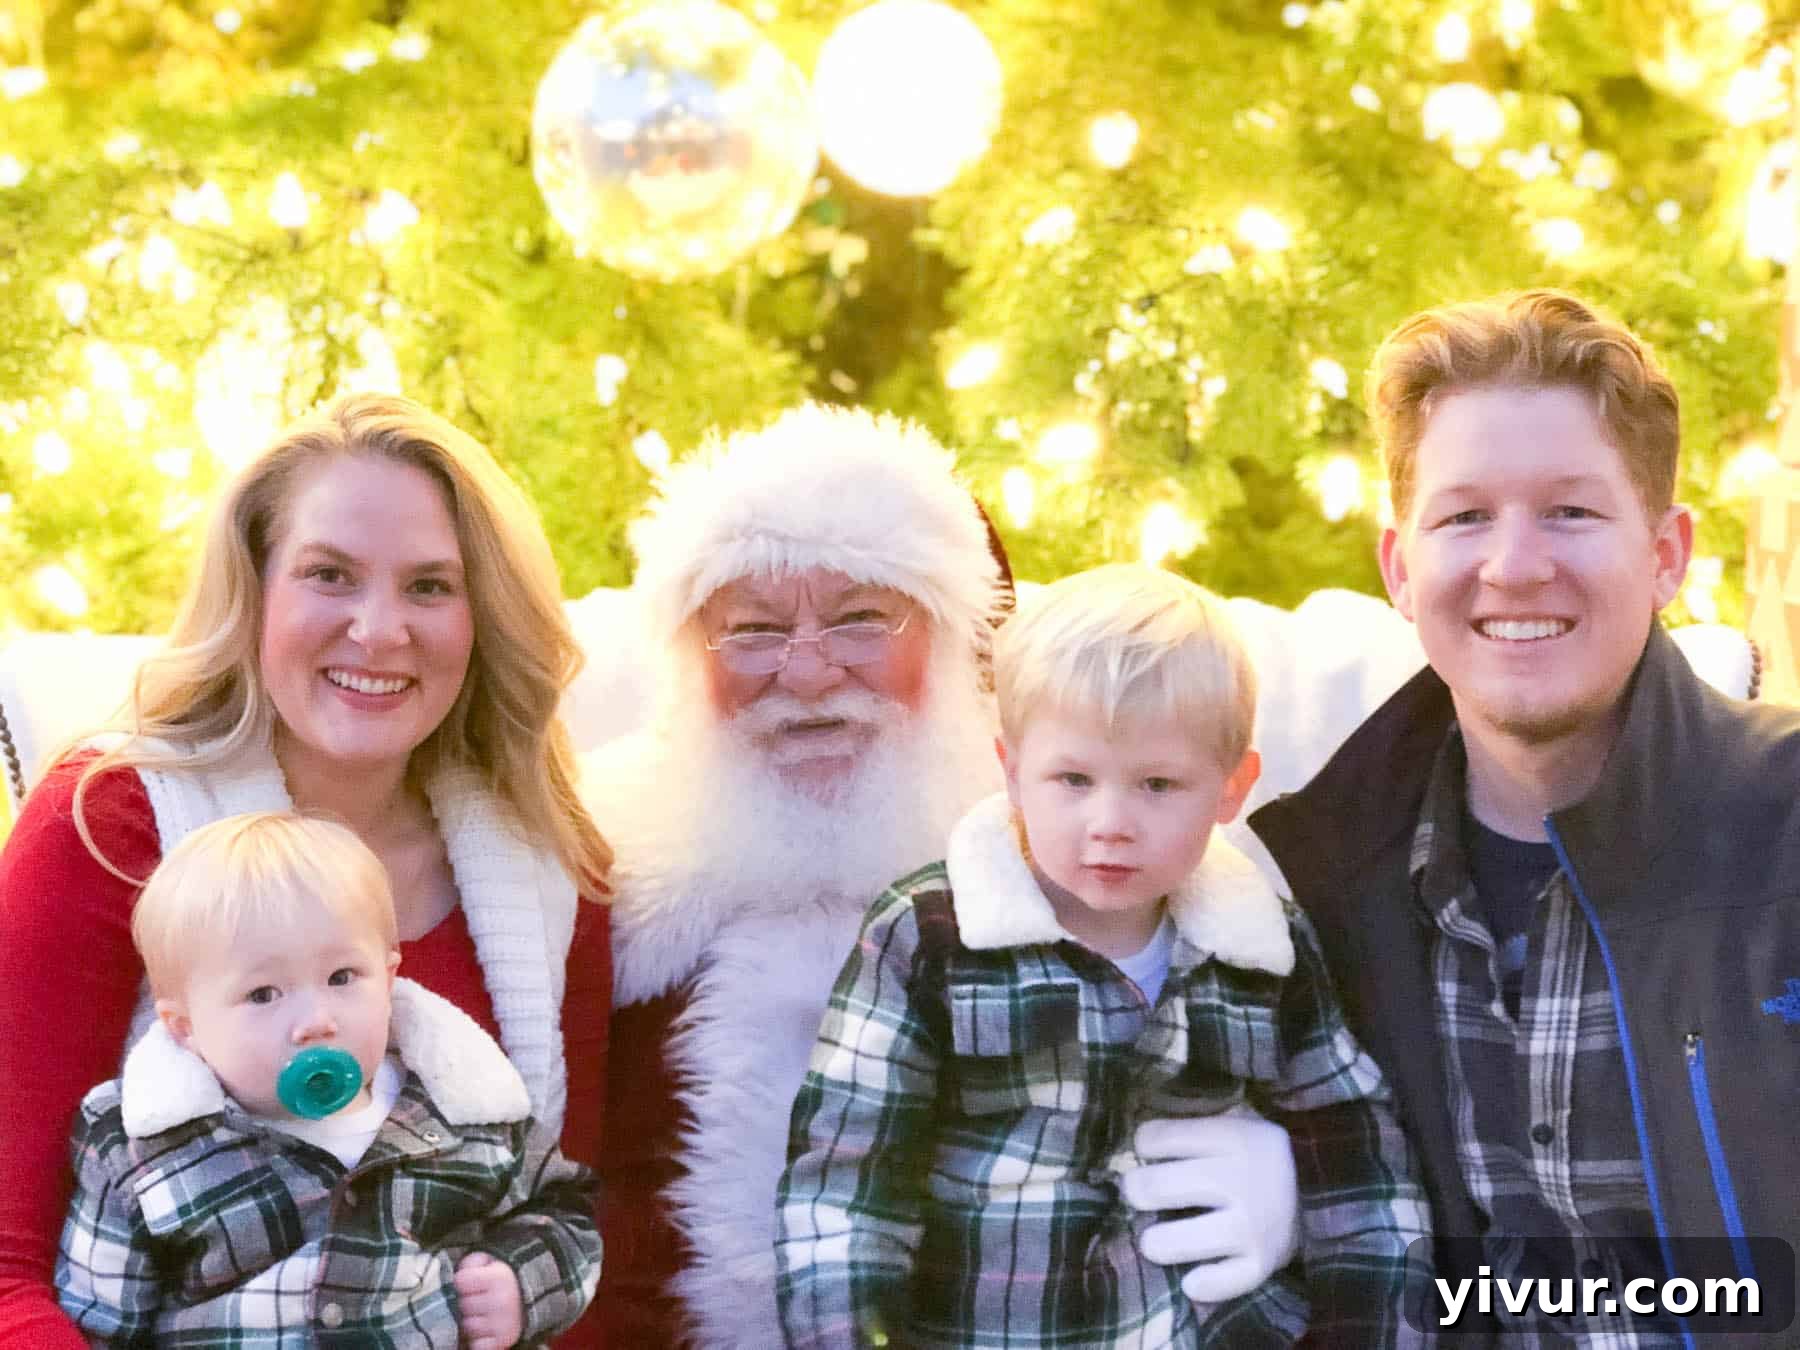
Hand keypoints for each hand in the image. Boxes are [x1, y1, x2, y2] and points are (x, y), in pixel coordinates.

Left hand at [455, 1250, 522, 1349]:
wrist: (528, 1299)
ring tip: (482, 1313)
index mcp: (500, 1278)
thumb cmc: (500, 1280)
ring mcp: (504, 1323)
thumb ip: (471, 1264)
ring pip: (467, 1326)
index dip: (463, 1281)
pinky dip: (478, 1341)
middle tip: (478, 1298)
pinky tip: (485, 1330)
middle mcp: (503, 1300)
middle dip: (466, 1302)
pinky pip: (478, 1345)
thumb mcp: (488, 1263)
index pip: (461, 1281)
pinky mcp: (504, 1340)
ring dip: (471, 1321)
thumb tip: (457, 1277)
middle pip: (463, 1305)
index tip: (471, 1282)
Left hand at [1118, 1107, 1301, 1303]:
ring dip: (1155, 1241)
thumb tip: (1137, 1145)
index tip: (1150, 1153)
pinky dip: (1199, 1283)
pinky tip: (1193, 1273)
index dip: (1144, 1146)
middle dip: (1137, 1191)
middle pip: (1154, 1187)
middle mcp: (1241, 1181)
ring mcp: (1251, 1227)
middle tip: (1143, 1195)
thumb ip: (1192, 1132)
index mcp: (1233, 1138)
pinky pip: (1213, 1284)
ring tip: (1158, 1239)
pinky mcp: (1260, 1265)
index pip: (1155, 1139)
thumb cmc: (1263, 1158)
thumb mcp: (1235, 1126)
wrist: (1324, 1193)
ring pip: (1171, 1241)